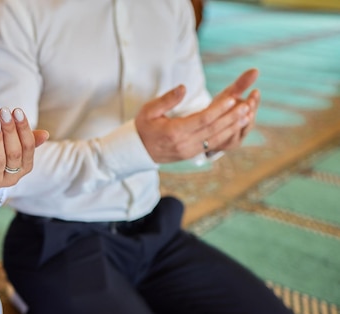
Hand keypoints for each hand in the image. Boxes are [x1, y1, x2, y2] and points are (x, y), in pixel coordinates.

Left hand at [0, 107, 48, 203]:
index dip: (23, 129)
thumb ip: (27, 140)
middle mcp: (14, 176)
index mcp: (26, 166)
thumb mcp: (13, 147)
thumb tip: (45, 134)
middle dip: (9, 131)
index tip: (17, 111)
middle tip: (3, 112)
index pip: (28, 147)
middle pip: (14, 153)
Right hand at [136, 68, 259, 162]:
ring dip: (233, 126)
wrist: (137, 151)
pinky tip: (236, 125)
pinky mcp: (192, 154)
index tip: (232, 99)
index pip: (202, 119)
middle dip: (231, 117)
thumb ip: (167, 100)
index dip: (219, 109)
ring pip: (216, 138)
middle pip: (213, 129)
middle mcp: (184, 143)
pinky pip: (212, 144)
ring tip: (247, 114)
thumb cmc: (143, 127)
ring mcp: (189, 151)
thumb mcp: (148, 110)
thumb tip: (183, 88)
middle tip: (247, 105)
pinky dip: (226, 134)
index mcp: (174, 132)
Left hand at [209, 68, 260, 150]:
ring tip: (233, 117)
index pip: (253, 107)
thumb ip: (241, 83)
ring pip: (239, 131)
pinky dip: (225, 133)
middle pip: (249, 120)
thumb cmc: (219, 108)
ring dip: (237, 123)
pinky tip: (220, 127)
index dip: (255, 100)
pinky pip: (227, 140)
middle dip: (248, 112)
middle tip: (247, 103)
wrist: (205, 127)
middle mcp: (244, 128)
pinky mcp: (226, 146)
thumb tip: (256, 69)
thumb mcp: (229, 94)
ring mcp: (236, 139)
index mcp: (247, 114)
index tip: (255, 91)